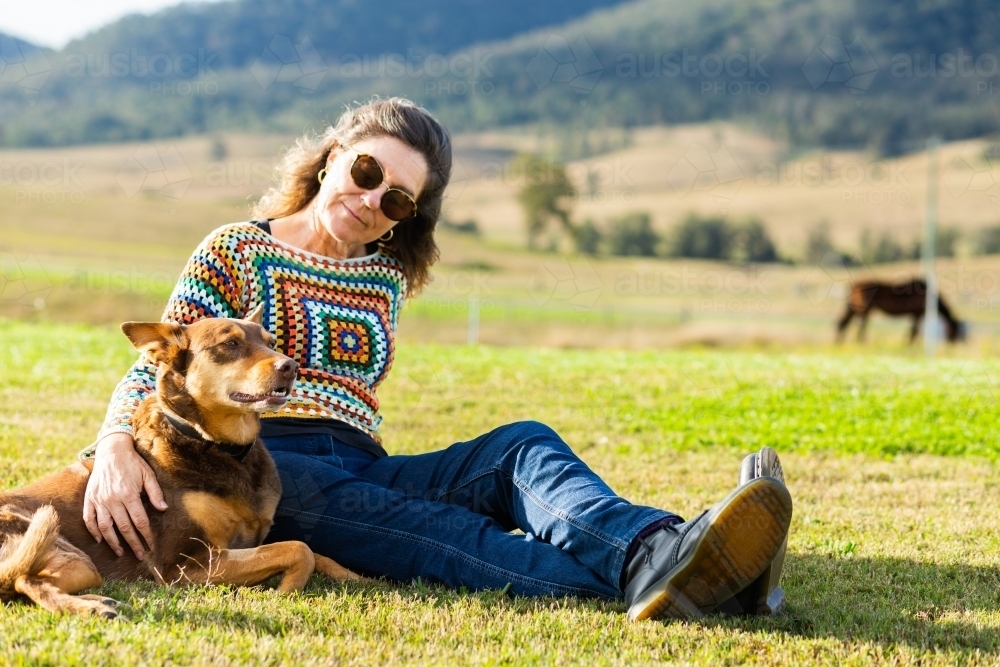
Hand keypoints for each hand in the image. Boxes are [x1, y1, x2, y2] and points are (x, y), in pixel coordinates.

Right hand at [83, 433, 167, 558]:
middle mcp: (112, 500)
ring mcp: (99, 500)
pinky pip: (89, 519)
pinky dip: (93, 531)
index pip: (139, 521)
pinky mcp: (89, 498)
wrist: (111, 451)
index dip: (146, 535)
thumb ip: (155, 492)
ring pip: (105, 527)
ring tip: (121, 552)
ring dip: (113, 542)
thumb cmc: (133, 463)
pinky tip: (100, 540)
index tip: (151, 545)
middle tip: (140, 555)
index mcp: (129, 494)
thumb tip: (163, 509)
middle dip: (133, 543)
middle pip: (123, 528)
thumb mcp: (148, 474)